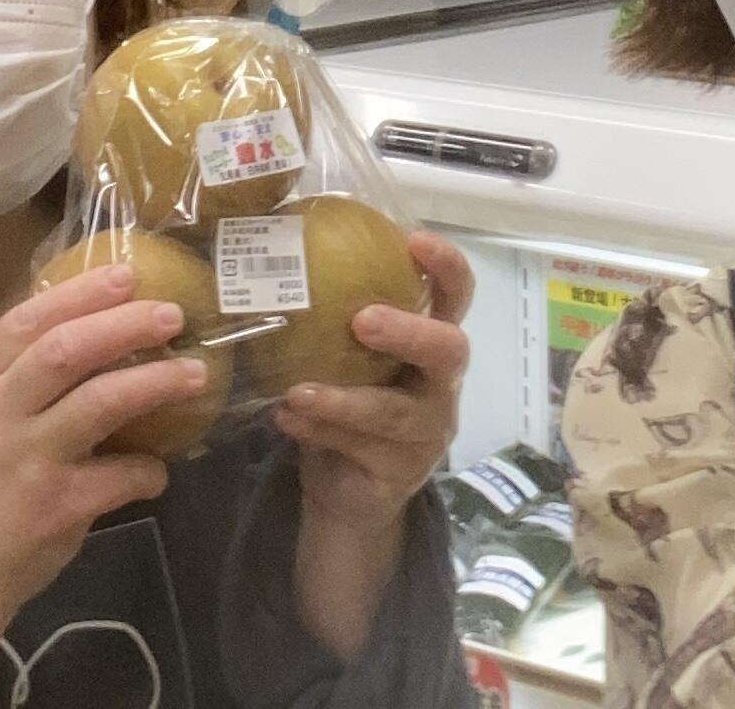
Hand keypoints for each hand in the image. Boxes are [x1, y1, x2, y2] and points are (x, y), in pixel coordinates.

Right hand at [0, 264, 205, 692]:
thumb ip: (20, 374)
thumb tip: (97, 325)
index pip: (27, 319)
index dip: (81, 292)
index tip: (126, 273)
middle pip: (67, 350)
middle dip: (125, 324)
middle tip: (172, 314)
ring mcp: (26, 460)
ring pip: (100, 402)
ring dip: (154, 382)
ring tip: (194, 373)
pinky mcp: (54, 507)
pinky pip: (118, 473)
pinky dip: (147, 468)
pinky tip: (158, 470)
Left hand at [276, 229, 472, 536]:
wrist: (347, 493)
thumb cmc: (350, 400)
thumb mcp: (347, 356)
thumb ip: (334, 315)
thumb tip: (277, 250)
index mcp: (432, 343)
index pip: (457, 296)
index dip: (446, 266)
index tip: (414, 240)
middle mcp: (440, 385)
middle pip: (448, 351)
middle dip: (409, 332)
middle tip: (361, 320)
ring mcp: (427, 433)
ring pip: (394, 412)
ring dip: (343, 398)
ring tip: (297, 390)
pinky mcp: (401, 473)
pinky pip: (361, 448)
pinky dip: (319, 429)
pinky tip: (286, 417)